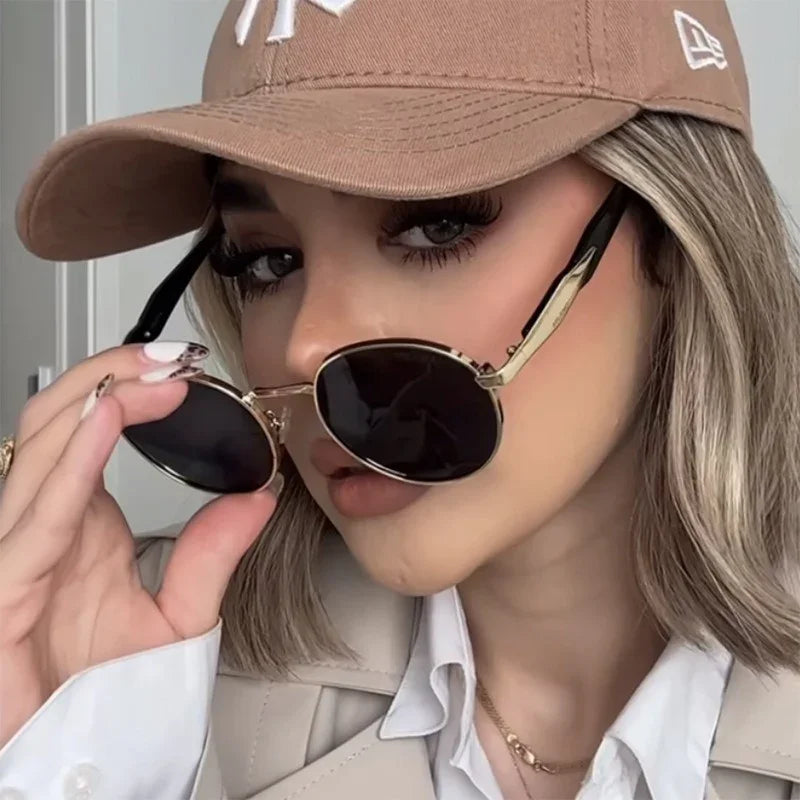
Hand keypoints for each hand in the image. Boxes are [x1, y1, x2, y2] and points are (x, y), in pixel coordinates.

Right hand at [0, 343, 277, 748]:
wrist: (60, 759)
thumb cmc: (98, 695)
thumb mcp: (174, 618)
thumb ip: (212, 557)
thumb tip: (258, 497)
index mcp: (78, 524)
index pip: (90, 431)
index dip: (130, 389)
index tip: (187, 370)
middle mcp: (43, 523)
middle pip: (59, 418)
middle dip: (113, 373)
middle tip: (174, 354)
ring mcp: (16, 548)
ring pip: (40, 445)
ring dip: (98, 395)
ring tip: (155, 369)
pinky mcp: (4, 587)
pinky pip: (37, 512)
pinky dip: (72, 458)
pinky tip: (108, 419)